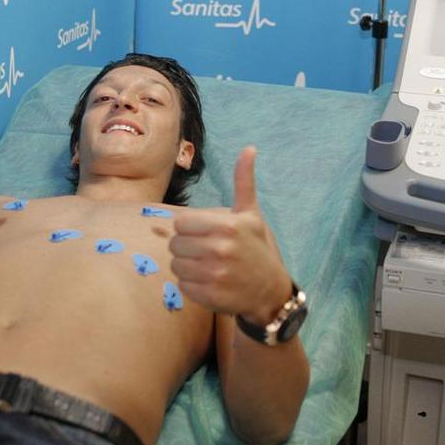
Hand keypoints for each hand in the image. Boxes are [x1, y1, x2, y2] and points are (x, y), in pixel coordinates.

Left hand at [169, 146, 292, 322]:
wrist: (270, 290)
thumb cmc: (256, 248)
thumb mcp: (251, 214)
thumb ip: (244, 182)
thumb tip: (249, 148)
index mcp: (226, 226)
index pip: (180, 223)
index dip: (190, 228)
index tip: (206, 234)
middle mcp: (220, 249)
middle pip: (174, 244)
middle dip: (187, 247)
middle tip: (206, 252)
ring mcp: (214, 275)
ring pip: (175, 265)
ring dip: (187, 266)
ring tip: (207, 267)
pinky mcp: (209, 296)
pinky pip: (182, 285)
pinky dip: (191, 284)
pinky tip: (209, 282)